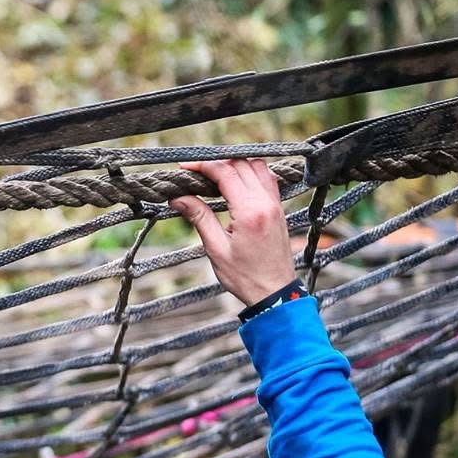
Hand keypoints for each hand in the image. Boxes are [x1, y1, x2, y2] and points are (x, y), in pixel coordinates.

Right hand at [169, 159, 297, 306]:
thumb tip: (178, 197)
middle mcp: (266, 203)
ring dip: (236, 165)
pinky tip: (236, 183)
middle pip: (241, 165)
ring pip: (257, 167)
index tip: (185, 168)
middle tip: (196, 172)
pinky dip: (251, 173)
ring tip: (215, 176)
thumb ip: (199, 217)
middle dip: (216, 163)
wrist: (276, 294)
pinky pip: (268, 179)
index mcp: (250, 212)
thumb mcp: (216, 249)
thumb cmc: (245, 277)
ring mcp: (276, 205)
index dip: (203, 165)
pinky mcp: (279, 210)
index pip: (225, 173)